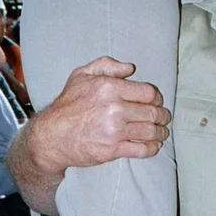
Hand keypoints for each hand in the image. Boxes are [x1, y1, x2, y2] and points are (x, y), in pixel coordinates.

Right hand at [27, 56, 170, 173]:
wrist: (50, 136)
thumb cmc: (67, 104)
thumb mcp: (81, 75)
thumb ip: (107, 66)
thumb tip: (130, 68)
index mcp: (110, 88)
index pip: (148, 93)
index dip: (157, 98)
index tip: (157, 102)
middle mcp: (114, 109)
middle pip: (153, 112)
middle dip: (163, 116)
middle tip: (164, 118)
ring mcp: (114, 131)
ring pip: (151, 131)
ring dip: (161, 132)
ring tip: (162, 132)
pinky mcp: (112, 149)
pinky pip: (142, 149)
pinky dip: (153, 148)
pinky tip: (154, 145)